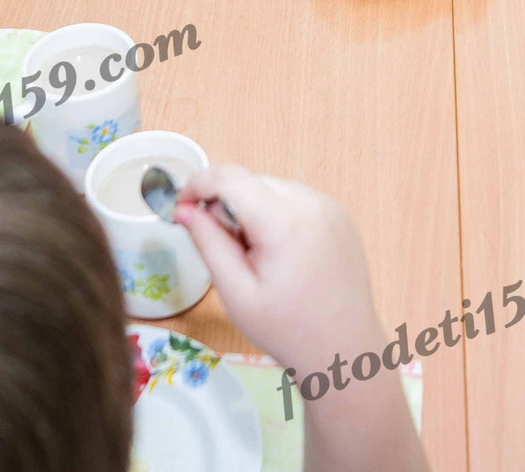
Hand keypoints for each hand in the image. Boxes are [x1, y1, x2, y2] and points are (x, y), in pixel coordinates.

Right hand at [175, 163, 386, 376]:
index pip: (229, 177)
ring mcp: (330, 207)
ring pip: (272, 189)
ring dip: (252, 210)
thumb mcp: (236, 293)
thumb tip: (183, 208)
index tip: (180, 207)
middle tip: (226, 253)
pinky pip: (295, 200)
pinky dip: (277, 215)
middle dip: (226, 206)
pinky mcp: (339, 215)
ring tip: (257, 260)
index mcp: (284, 221)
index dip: (197, 184)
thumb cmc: (287, 329)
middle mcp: (311, 203)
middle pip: (251, 181)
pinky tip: (281, 255)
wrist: (344, 348)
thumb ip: (208, 243)